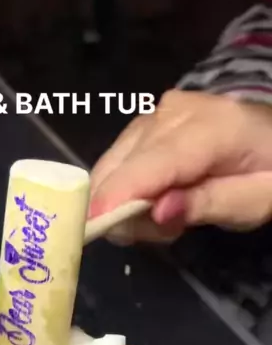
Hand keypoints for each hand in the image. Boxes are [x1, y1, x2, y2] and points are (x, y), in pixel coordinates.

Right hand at [89, 90, 271, 242]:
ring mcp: (157, 111)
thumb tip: (157, 211)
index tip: (91, 226)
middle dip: (124, 210)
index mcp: (210, 128)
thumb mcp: (253, 202)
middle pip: (123, 165)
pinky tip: (157, 197)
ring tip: (167, 215)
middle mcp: (174, 112)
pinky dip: (127, 187)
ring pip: (113, 163)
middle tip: (162, 233)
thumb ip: (207, 205)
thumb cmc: (267, 175)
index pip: (152, 164)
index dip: (118, 195)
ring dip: (126, 202)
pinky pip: (119, 158)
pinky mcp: (147, 119)